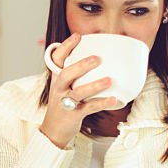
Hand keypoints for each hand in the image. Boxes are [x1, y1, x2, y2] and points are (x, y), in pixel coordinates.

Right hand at [40, 33, 118, 147]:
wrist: (53, 131)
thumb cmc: (63, 105)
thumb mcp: (64, 87)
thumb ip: (76, 74)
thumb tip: (99, 58)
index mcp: (57, 78)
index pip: (57, 59)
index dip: (66, 47)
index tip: (77, 36)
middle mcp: (59, 89)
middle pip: (66, 75)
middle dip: (80, 66)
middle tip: (96, 58)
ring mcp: (65, 102)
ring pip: (78, 92)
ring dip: (94, 86)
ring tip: (109, 80)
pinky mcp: (73, 115)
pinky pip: (89, 108)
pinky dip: (101, 103)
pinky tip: (114, 99)